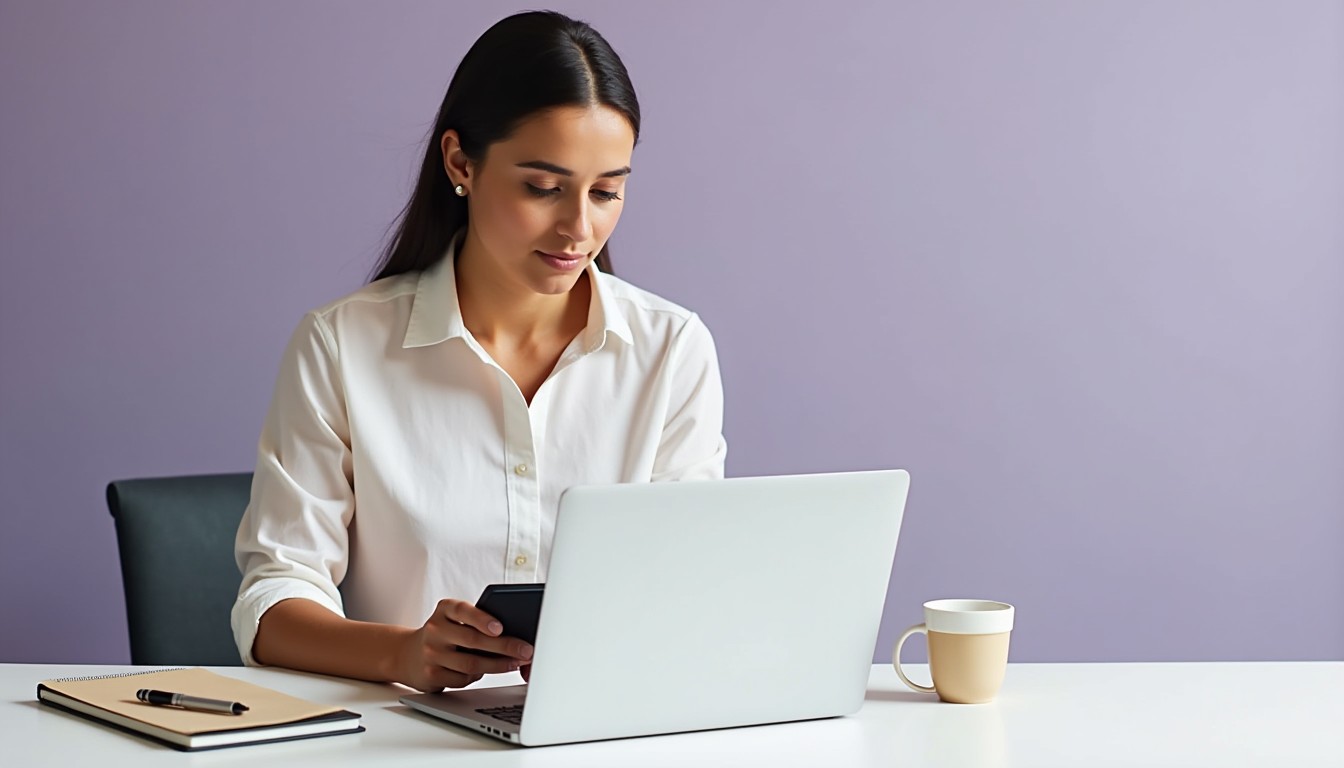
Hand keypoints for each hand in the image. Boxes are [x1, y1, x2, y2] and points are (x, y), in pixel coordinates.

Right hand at [392, 598, 533, 691]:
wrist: (407, 654)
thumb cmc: (444, 634)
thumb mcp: (453, 619)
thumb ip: (475, 621)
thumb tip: (513, 634)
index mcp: (444, 610)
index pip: (463, 610)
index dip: (482, 618)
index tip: (500, 628)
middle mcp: (435, 630)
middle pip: (473, 640)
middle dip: (504, 646)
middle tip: (525, 650)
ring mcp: (431, 654)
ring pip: (470, 663)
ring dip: (498, 665)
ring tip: (516, 663)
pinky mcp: (431, 675)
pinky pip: (462, 679)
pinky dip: (479, 677)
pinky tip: (492, 671)